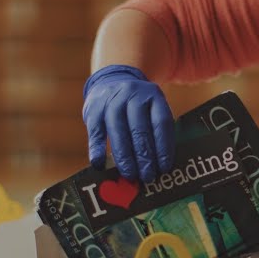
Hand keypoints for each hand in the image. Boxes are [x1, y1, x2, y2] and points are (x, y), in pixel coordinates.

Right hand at [82, 65, 175, 182]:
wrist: (112, 80)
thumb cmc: (137, 106)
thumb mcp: (151, 108)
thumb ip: (155, 131)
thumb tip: (158, 166)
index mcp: (153, 95)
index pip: (161, 123)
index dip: (163, 147)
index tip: (164, 167)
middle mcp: (133, 95)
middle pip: (140, 129)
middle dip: (144, 156)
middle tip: (148, 177)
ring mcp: (112, 101)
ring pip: (119, 130)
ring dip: (124, 156)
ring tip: (130, 175)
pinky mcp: (94, 109)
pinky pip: (96, 132)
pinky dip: (97, 149)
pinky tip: (99, 165)